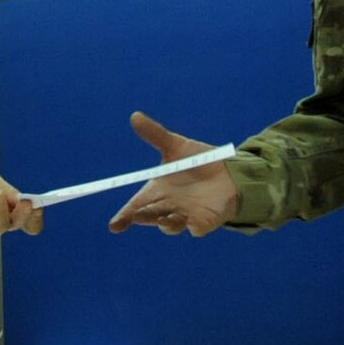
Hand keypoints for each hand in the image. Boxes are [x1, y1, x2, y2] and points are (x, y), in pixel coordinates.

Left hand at [0, 161, 42, 240]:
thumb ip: (10, 193)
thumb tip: (27, 203)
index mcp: (6, 210)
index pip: (26, 221)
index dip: (34, 217)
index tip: (38, 206)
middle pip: (16, 225)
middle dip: (22, 214)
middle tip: (24, 201)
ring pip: (1, 226)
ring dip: (1, 208)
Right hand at [109, 112, 238, 235]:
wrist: (229, 171)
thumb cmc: (197, 161)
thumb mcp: (175, 146)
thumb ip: (156, 135)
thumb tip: (135, 116)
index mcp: (156, 191)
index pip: (135, 206)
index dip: (124, 217)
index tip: (114, 226)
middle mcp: (167, 206)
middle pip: (149, 217)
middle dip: (142, 217)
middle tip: (136, 216)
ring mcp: (186, 216)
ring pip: (171, 225)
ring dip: (166, 224)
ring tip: (163, 220)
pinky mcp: (205, 221)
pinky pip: (198, 228)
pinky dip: (194, 228)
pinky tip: (193, 225)